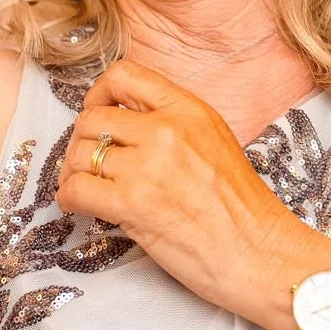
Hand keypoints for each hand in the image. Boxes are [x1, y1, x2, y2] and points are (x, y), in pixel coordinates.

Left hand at [55, 61, 311, 323]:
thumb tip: (124, 127)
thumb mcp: (215, 142)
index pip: (124, 75)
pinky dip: (69, 199)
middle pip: (91, 119)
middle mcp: (166, 130)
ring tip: (84, 188)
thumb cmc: (243, 210)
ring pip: (78, 154)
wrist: (261, 254)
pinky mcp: (133, 203)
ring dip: (72, 173)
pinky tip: (80, 207)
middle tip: (85, 163)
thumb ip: (174, 126)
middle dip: (80, 142)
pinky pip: (75, 190)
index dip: (98, 94)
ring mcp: (148, 165)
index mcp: (189, 110)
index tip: (97, 114)